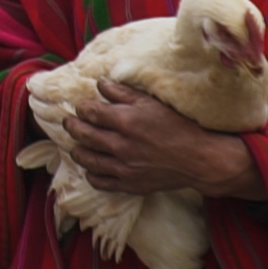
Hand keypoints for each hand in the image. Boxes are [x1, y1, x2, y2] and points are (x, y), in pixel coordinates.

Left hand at [65, 79, 265, 199]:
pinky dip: (91, 174)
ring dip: (78, 151)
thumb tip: (101, 84)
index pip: (90, 112)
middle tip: (68, 122)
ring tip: (76, 145)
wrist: (198, 159)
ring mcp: (123, 167)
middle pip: (84, 134)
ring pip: (87, 160)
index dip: (82, 107)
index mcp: (125, 121)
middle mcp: (120, 145)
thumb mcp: (152, 102)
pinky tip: (91, 168)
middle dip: (72, 126)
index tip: (81, 106)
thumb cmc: (178, 126)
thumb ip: (123, 93)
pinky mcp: (129, 184)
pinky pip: (100, 182)